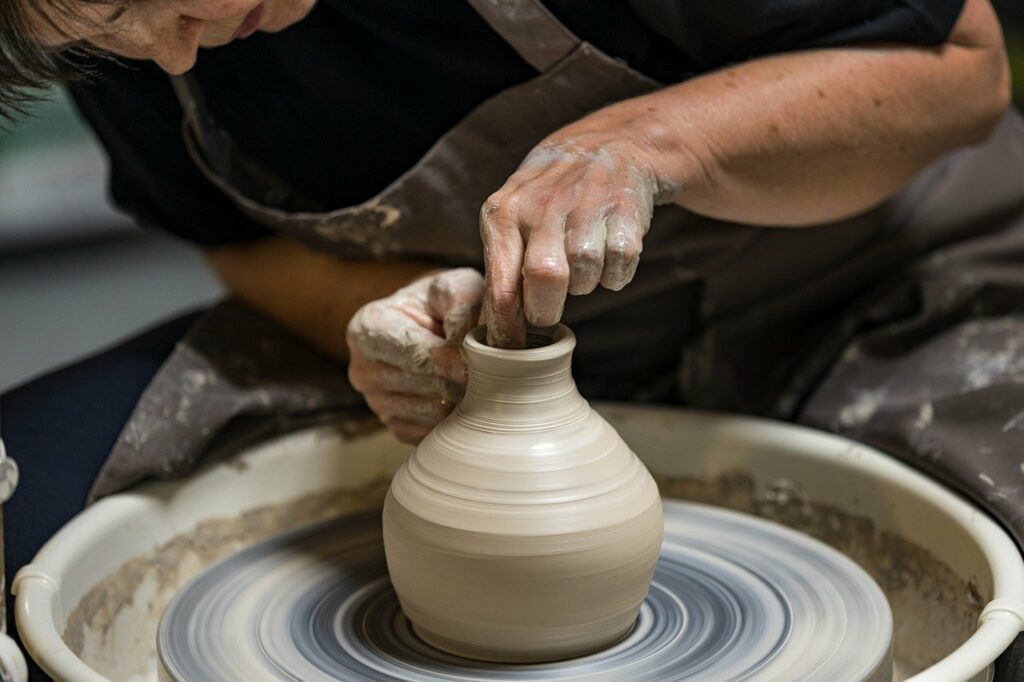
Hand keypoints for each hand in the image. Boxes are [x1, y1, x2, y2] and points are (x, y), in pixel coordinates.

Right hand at [346, 268, 483, 442]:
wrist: (428, 322)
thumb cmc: (441, 301)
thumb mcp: (453, 288)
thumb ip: (462, 310)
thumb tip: (469, 353)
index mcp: (367, 329)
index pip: (413, 354)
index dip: (450, 360)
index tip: (478, 362)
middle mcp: (363, 369)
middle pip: (426, 386)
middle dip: (463, 379)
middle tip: (493, 369)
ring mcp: (377, 403)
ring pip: (434, 412)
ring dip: (463, 398)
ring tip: (478, 377)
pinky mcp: (395, 426)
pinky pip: (434, 432)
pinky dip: (455, 417)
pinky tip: (463, 395)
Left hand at [480, 116, 676, 347]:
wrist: (606, 145)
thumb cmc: (548, 198)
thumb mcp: (513, 217)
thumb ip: (502, 269)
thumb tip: (490, 332)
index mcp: (503, 212)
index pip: (502, 285)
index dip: (507, 328)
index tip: (511, 351)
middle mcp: (541, 206)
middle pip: (545, 279)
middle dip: (547, 310)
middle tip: (548, 314)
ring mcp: (585, 205)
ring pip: (584, 275)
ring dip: (584, 286)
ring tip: (580, 268)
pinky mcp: (624, 208)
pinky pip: (619, 266)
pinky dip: (615, 274)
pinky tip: (608, 255)